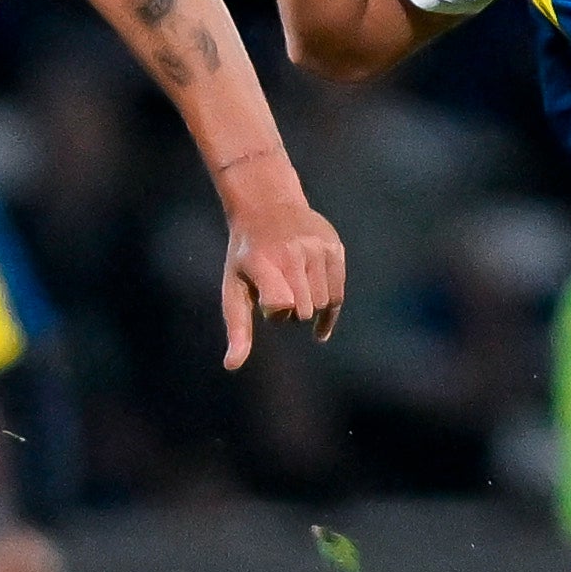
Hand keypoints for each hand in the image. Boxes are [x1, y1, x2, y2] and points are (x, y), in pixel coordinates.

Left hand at [218, 169, 346, 365]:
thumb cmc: (246, 256)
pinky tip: (320, 327)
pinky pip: (338, 294)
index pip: (280, 305)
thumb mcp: (233, 287)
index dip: (274, 312)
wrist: (267, 205)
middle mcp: (293, 253)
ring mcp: (317, 248)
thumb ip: (236, 327)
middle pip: (303, 310)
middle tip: (279, 294)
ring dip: (309, 306)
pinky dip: (329, 310)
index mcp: (263, 261)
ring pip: (322, 303)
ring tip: (295, 289)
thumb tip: (231, 366)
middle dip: (291, 312)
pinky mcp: (335, 248)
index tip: (266, 302)